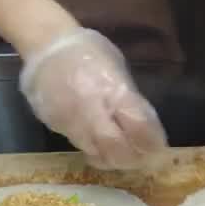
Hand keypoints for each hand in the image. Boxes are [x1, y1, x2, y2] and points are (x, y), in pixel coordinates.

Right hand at [20, 28, 167, 169]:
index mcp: (112, 90)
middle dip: (134, 158)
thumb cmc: (87, 52)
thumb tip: (141, 122)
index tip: (159, 147)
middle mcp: (93, 111)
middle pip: (117, 149)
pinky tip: (103, 148)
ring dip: (115, 159)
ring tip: (125, 156)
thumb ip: (128, 97)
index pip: (138, 126)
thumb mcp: (115, 68)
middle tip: (143, 158)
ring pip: (98, 154)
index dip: (152, 141)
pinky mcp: (58, 128)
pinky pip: (82, 146)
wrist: (45, 46)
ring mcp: (73, 122)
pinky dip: (96, 151)